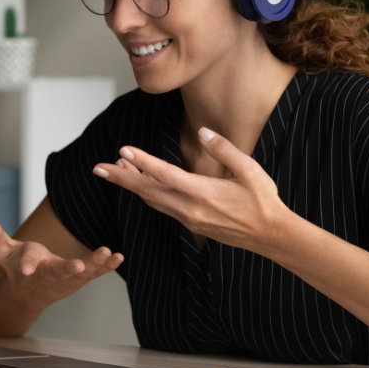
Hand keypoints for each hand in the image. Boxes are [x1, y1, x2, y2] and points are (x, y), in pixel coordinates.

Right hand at [0, 217, 122, 309]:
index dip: (28, 265)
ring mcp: (67, 278)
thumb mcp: (1, 251)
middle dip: (69, 269)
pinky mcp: (80, 277)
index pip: (28, 264)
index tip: (28, 269)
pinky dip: (106, 265)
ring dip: (96, 264)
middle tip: (79, 266)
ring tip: (108, 253)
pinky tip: (118, 257)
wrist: (28, 293)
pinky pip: (95, 272)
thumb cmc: (15, 268)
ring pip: (82, 273)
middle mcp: (49, 275)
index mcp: (29, 267)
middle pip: (59, 271)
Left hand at [92, 127, 292, 252]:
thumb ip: (224, 149)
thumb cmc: (262, 201)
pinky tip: (143, 184)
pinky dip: (148, 193)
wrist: (270, 235)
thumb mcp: (249, 170)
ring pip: (152, 200)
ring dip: (132, 185)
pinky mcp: (191, 223)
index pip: (165, 174)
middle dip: (121, 179)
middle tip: (98, 168)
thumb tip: (203, 132)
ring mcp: (189, 218)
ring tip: (115, 170)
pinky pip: (163, 207)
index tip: (123, 151)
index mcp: (203, 192)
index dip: (142, 162)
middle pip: (147, 191)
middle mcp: (190, 208)